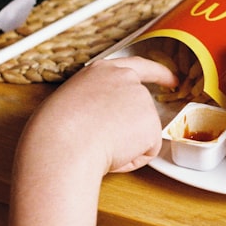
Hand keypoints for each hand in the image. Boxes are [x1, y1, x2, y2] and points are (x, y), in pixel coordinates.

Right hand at [18, 56, 178, 175]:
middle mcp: (126, 79)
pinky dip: (132, 159)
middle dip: (131, 127)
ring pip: (141, 133)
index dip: (158, 73)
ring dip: (126, 145)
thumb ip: (93, 101)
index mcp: (102, 71)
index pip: (138, 67)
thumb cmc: (54, 129)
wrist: (63, 144)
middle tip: (103, 140)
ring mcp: (141, 100)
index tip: (171, 79)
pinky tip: (112, 153)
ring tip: (98, 143)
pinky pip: (147, 151)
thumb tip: (99, 119)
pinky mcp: (151, 123)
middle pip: (140, 109)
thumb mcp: (70, 101)